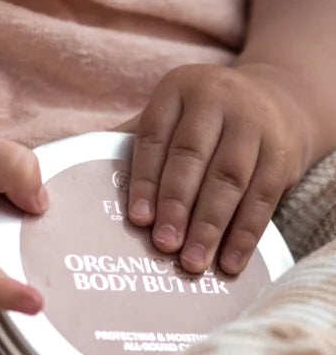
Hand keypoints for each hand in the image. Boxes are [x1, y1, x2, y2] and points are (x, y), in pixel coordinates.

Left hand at [117, 63, 312, 273]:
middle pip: (194, 158)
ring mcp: (255, 123)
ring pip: (230, 179)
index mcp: (177, 91)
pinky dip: (245, 235)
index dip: (145, 181)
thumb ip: (128, 145)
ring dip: (210, 226)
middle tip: (165, 245)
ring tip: (193, 262)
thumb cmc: (201, 122)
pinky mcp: (283, 152)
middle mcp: (217, 99)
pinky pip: (263, 198)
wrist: (279, 99)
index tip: (138, 220)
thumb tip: (72, 176)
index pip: (155, 138)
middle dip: (178, 206)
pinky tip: (229, 263)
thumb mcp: (168, 117)